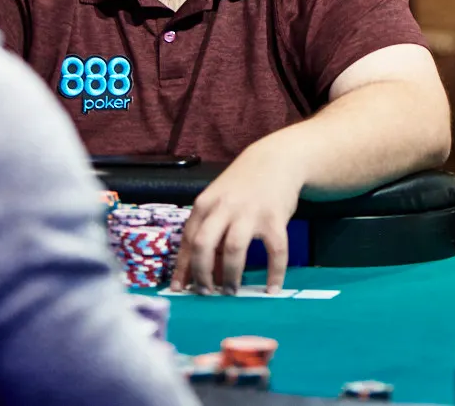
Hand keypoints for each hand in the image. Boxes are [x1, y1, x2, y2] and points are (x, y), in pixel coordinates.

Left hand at [169, 140, 304, 294]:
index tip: (179, 290)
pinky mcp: (275, 218)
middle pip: (204, 245)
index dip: (182, 267)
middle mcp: (224, 207)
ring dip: (231, 276)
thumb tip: (206, 271)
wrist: (275, 160)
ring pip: (234, 250)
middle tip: (207, 293)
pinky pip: (275, 251)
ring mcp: (250, 213)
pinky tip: (272, 288)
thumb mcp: (218, 201)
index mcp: (205, 204)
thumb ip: (210, 230)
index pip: (187, 239)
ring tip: (231, 291)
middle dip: (202, 274)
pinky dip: (275, 273)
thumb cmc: (242, 186)